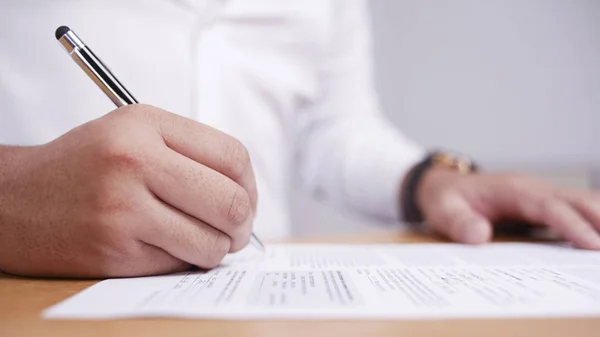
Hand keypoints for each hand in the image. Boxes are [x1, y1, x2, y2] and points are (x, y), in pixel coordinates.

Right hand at [0, 104, 256, 277]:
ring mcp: (123, 209)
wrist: (12, 201)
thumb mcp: (133, 133)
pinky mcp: (114, 251)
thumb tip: (245, 194)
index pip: (232, 156)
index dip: (249, 184)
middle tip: (234, 231)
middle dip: (243, 224)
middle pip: (230, 202)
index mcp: (145, 124)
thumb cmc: (84, 166)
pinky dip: (184, 261)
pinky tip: (166, 248)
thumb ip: (190, 152)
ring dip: (217, 249)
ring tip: (202, 241)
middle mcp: (135, 161)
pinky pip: (179, 264)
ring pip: (211, 242)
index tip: (244, 199)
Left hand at [417, 168, 599, 249]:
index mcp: (512, 190)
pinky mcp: (541, 206)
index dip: (572, 224)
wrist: (443, 185)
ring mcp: (539, 196)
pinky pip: (573, 211)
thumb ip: (459, 222)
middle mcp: (532, 190)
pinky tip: (598, 240)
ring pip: (580, 202)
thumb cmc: (445, 197)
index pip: (549, 206)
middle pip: (576, 200)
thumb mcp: (443, 209)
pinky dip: (591, 221)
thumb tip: (479, 237)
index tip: (592, 244)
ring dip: (599, 219)